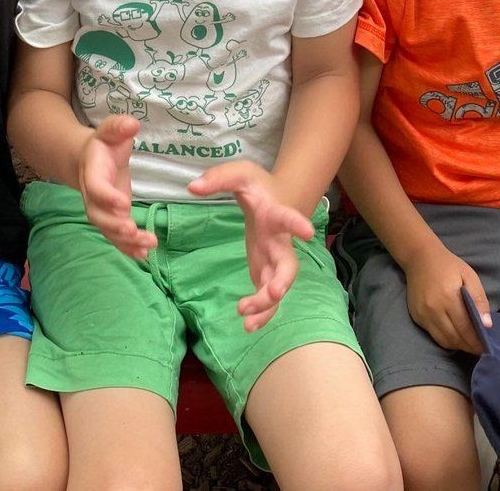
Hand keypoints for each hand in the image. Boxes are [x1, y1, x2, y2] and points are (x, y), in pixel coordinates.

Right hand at [78, 116, 156, 260]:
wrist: (88, 159)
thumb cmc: (105, 144)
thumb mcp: (111, 130)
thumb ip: (119, 127)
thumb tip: (132, 124)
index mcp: (92, 172)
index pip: (96, 187)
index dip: (107, 197)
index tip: (124, 203)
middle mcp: (92, 196)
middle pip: (98, 215)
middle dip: (114, 225)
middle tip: (132, 230)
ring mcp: (101, 211)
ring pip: (108, 231)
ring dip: (125, 241)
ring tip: (147, 246)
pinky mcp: (111, 219)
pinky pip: (116, 238)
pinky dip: (128, 248)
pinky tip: (144, 255)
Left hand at [188, 162, 313, 331]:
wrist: (274, 199)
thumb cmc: (258, 185)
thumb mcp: (238, 174)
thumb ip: (217, 178)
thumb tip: (192, 187)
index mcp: (275, 214)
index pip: (287, 218)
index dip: (297, 224)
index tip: (307, 231)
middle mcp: (280, 241)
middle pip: (288, 265)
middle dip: (283, 280)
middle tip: (274, 292)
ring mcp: (275, 260)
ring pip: (278, 288)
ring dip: (266, 306)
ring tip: (246, 320)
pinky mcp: (266, 272)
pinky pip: (268, 298)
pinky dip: (261, 312)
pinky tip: (247, 325)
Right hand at [401, 242, 491, 353]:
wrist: (420, 257)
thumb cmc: (449, 266)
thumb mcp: (470, 276)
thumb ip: (479, 300)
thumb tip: (487, 324)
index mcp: (449, 297)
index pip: (465, 328)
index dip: (477, 341)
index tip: (487, 348)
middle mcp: (433, 308)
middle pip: (454, 338)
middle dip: (469, 346)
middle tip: (480, 349)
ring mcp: (423, 314)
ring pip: (443, 340)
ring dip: (457, 345)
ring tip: (468, 343)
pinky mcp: (416, 317)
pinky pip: (433, 335)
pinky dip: (446, 339)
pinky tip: (455, 335)